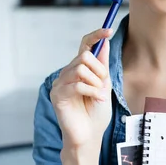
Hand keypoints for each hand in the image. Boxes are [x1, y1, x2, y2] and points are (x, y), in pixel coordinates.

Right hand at [50, 28, 113, 150]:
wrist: (90, 134)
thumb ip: (102, 64)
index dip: (96, 35)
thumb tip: (104, 43)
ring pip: (80, 68)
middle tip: (103, 85)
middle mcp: (67, 73)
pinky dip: (91, 91)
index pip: (85, 45)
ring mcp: (60, 83)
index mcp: (79, 68)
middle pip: (84, 56)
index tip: (108, 30)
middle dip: (99, 70)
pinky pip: (77, 84)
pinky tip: (95, 99)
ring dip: (95, 82)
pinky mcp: (57, 94)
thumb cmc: (97, 111)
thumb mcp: (104, 84)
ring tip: (98, 95)